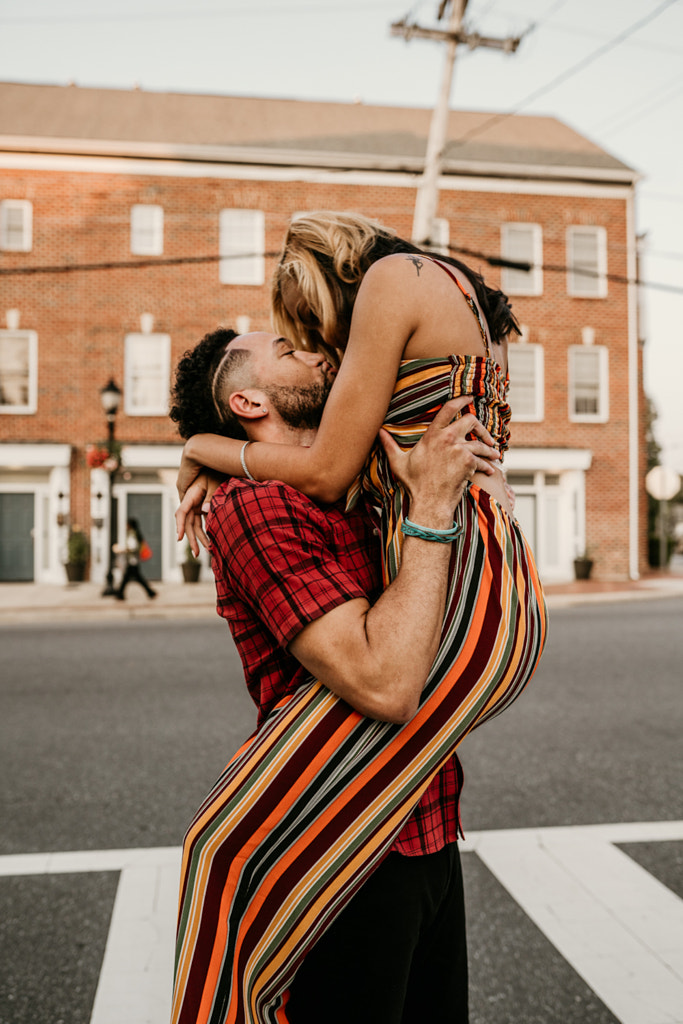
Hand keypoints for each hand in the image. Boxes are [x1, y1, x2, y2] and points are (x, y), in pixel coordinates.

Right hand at [175, 471, 224, 554]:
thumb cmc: (217, 471)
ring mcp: (197, 504)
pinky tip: (211, 541)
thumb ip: (211, 497)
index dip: (179, 525)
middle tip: (197, 554)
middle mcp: (191, 501)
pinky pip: (202, 520)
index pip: (182, 512)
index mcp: (191, 494)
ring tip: (208, 551)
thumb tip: (205, 511)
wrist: (220, 463)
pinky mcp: (203, 505)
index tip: (179, 538)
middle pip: (188, 523)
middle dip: (192, 539)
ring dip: (201, 537)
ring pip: (195, 524)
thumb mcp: (216, 483)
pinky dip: (206, 530)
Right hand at [378, 396, 500, 521]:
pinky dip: (488, 466)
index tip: (470, 398)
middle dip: (481, 426)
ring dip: (490, 449)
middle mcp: (447, 438)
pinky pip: (482, 460)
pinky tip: (490, 470)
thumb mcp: (398, 462)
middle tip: (486, 435)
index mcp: (432, 434)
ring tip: (494, 454)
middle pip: (471, 420)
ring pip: (481, 443)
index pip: (449, 408)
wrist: (429, 501)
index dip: (461, 400)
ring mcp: (459, 450)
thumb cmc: (414, 483)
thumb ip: (389, 445)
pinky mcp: (469, 462)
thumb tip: (379, 432)